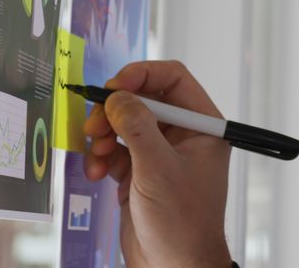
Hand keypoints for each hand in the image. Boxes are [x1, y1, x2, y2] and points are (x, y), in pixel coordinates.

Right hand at [83, 61, 232, 267]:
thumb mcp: (158, 169)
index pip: (173, 79)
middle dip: (115, 110)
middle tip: (94, 124)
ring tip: (95, 153)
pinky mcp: (140, 173)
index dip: (142, 75)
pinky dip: (101, 156)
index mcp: (203, 127)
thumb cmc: (182, 223)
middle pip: (143, 100)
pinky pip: (115, 150)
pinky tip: (95, 171)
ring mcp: (161, 154)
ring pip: (125, 124)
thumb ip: (138, 128)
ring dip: (104, 134)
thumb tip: (117, 96)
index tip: (113, 85)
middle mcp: (184, 136)